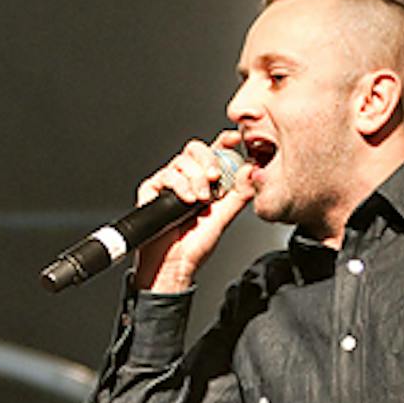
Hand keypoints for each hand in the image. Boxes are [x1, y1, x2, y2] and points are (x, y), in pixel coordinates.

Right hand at [130, 134, 253, 294]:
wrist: (174, 264)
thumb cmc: (195, 245)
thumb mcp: (224, 217)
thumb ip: (238, 194)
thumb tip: (251, 170)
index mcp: (206, 182)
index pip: (215, 153)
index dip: (224, 141)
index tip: (234, 138)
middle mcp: (187, 179)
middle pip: (195, 149)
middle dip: (208, 160)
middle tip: (215, 177)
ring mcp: (169, 183)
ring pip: (182, 161)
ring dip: (195, 179)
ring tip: (201, 199)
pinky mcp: (152, 189)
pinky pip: (166, 175)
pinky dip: (180, 185)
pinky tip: (188, 200)